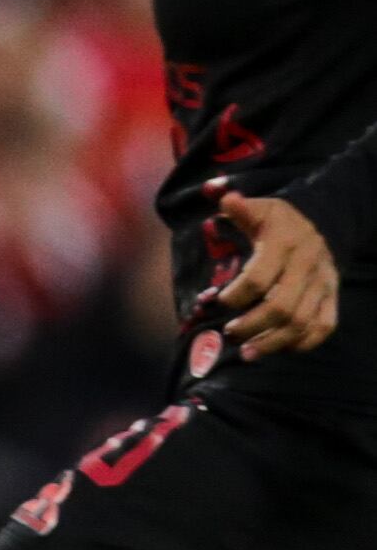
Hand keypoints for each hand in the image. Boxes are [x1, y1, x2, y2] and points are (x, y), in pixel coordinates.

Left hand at [201, 184, 339, 358]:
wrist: (323, 220)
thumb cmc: (279, 219)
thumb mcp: (260, 208)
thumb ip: (240, 208)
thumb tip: (223, 196)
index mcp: (285, 244)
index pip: (259, 278)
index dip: (235, 295)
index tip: (215, 302)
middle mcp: (307, 266)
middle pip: (282, 307)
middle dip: (252, 326)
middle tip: (229, 333)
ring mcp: (323, 283)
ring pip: (302, 322)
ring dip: (273, 342)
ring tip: (247, 353)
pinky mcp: (332, 295)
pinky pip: (325, 326)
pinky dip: (304, 342)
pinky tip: (280, 348)